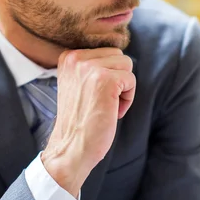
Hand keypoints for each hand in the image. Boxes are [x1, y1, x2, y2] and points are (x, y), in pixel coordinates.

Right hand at [41, 48, 135, 197]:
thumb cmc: (79, 120)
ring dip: (123, 88)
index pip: (106, 52)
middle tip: (102, 102)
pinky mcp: (107, 80)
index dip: (108, 75)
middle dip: (117, 79)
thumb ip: (91, 66)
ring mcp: (91, 68)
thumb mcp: (77, 83)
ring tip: (106, 106)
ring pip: (127, 66)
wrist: (71, 148)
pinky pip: (131, 80)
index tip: (93, 95)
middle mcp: (76, 58)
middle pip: (119, 56)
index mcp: (68, 57)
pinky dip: (127, 99)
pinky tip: (112, 112)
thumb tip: (120, 56)